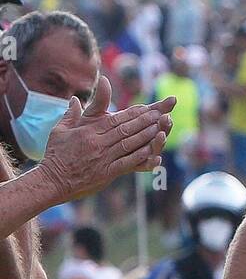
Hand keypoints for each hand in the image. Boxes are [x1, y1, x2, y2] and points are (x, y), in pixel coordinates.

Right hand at [40, 77, 175, 202]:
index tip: (147, 107)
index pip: (115, 119)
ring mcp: (103, 158)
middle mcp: (98, 143)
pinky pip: (127, 163)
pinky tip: (153, 153)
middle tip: (161, 115)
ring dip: (146, 136)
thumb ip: (71, 114)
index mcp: (89, 131)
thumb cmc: (55, 154)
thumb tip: (74, 98)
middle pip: (126, 129)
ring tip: (161, 129)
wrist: (52, 180)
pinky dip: (141, 157)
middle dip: (145, 121)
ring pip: (129, 144)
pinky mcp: (106, 173)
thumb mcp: (60, 129)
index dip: (133, 113)